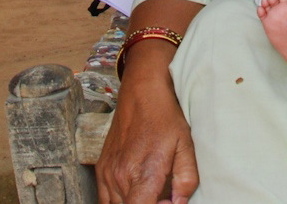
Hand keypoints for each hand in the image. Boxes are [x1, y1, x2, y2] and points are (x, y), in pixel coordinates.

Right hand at [96, 71, 197, 203]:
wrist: (141, 93)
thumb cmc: (164, 117)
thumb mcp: (185, 146)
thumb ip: (186, 179)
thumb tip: (179, 203)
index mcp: (142, 173)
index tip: (167, 201)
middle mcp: (120, 176)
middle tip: (163, 193)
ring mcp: (107, 174)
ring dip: (134, 202)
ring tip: (150, 190)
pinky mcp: (101, 169)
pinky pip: (104, 199)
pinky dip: (119, 200)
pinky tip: (135, 189)